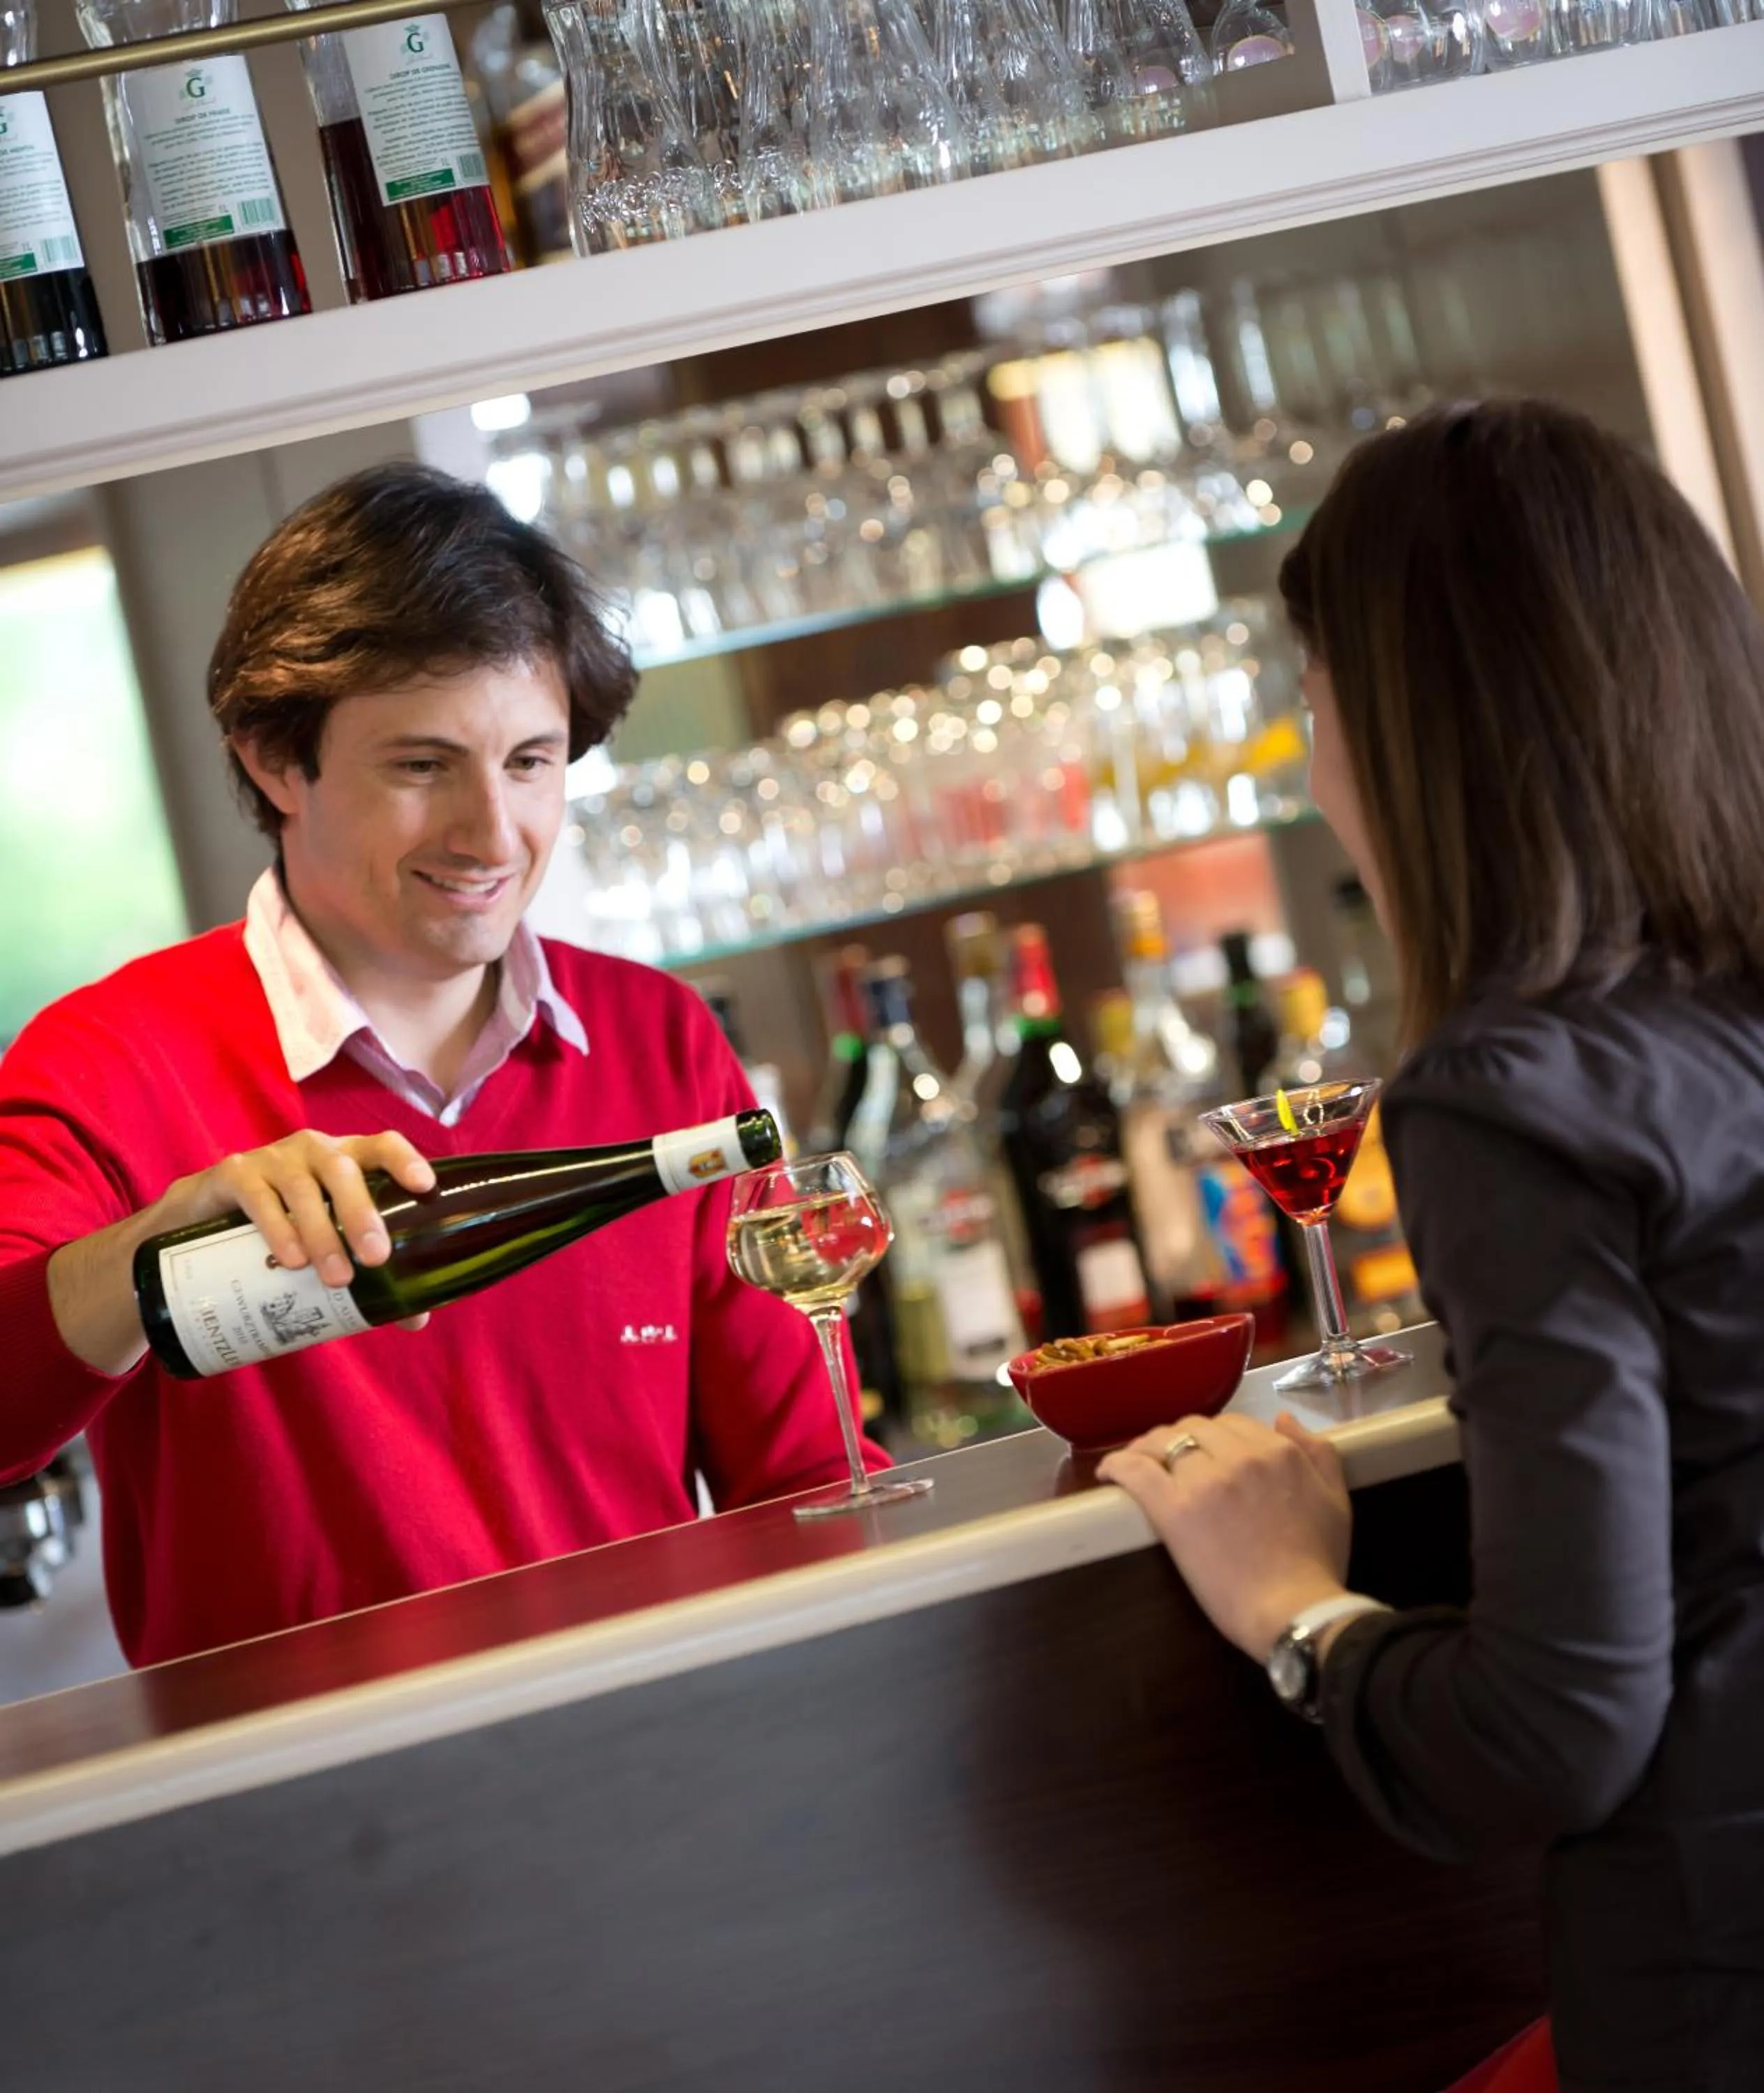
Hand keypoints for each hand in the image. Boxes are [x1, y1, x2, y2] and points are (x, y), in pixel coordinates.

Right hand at [163, 1130, 436, 1326]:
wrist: (203, 1217)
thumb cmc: (287, 1224)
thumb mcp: (329, 1240)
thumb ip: (372, 1274)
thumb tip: (416, 1318)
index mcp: (348, 1159)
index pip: (381, 1145)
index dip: (405, 1160)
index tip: (425, 1187)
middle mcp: (313, 1150)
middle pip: (343, 1170)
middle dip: (361, 1213)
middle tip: (376, 1257)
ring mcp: (273, 1158)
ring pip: (302, 1189)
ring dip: (321, 1233)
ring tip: (336, 1277)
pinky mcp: (235, 1174)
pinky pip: (258, 1197)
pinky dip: (277, 1229)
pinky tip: (291, 1260)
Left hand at [1098, 1412, 1352, 1661]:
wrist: (1296, 1610)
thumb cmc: (1318, 1562)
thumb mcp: (1336, 1499)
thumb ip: (1316, 1452)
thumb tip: (1283, 1418)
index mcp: (1277, 1451)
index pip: (1233, 1424)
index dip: (1213, 1436)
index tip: (1203, 1451)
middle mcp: (1240, 1456)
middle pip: (1194, 1428)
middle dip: (1180, 1439)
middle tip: (1168, 1458)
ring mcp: (1206, 1480)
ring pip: (1164, 1442)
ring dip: (1148, 1447)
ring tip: (1137, 1461)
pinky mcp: (1175, 1509)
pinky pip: (1136, 1471)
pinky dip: (1118, 1466)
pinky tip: (1109, 1473)